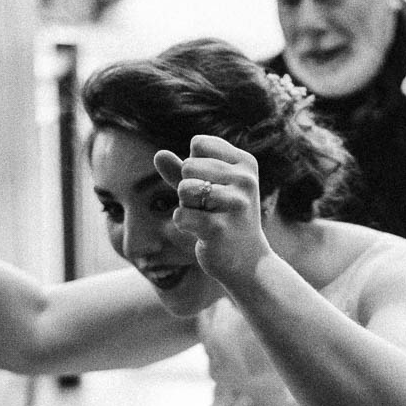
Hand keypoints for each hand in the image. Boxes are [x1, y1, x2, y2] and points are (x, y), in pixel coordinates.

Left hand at [153, 136, 272, 287]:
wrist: (247, 261)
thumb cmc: (224, 218)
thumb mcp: (206, 188)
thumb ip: (181, 170)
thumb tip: (159, 154)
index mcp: (245, 163)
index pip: (199, 144)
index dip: (194, 166)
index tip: (212, 186)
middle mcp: (245, 179)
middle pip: (189, 165)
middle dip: (188, 187)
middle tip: (208, 207)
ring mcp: (235, 204)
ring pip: (184, 188)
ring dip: (187, 205)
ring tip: (206, 217)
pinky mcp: (219, 229)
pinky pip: (180, 214)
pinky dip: (183, 223)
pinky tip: (202, 233)